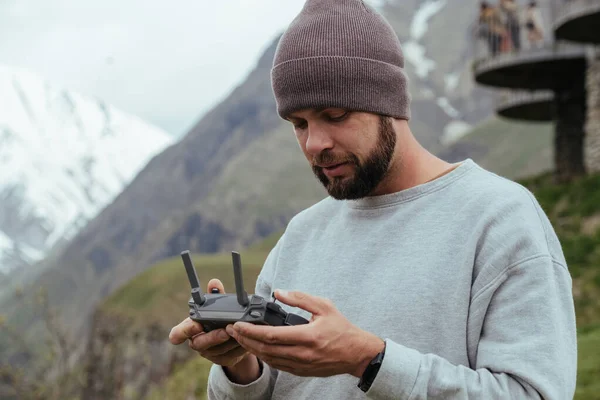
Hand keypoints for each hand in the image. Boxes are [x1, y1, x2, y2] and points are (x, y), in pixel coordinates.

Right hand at [168, 279, 248, 367]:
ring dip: (231, 341)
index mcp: (190, 329)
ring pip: (218, 351)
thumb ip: (215, 295)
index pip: (177, 334)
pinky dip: (240, 346)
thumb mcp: (216, 306)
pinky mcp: (223, 360)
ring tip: (241, 331)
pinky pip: (231, 356)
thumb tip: (214, 283)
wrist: (230, 337)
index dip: (184, 332)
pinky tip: (247, 338)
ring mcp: (209, 354)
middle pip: (199, 344)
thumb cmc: (218, 318)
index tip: (196, 325)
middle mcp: (196, 343)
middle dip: (213, 337)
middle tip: (226, 331)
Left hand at [226, 289, 384, 377]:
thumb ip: (301, 298)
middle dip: (245, 340)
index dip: (251, 331)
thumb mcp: (324, 306)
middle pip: (265, 349)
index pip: (271, 335)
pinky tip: (258, 348)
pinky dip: (265, 357)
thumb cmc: (342, 329)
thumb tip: (280, 292)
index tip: (238, 324)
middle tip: (233, 331)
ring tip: (241, 339)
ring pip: (269, 359)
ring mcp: (301, 365)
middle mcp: (302, 353)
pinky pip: (278, 365)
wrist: (357, 354)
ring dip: (252, 349)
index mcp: (307, 336)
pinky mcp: (301, 371)